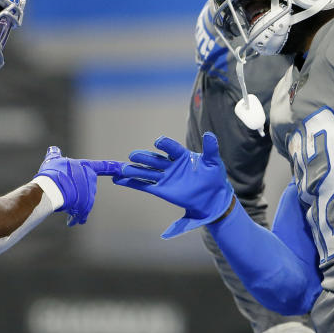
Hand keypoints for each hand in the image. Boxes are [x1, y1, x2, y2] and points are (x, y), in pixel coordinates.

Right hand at [34, 146, 121, 225]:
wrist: (50, 189)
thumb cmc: (51, 172)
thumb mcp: (53, 161)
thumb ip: (55, 155)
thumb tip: (53, 149)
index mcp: (86, 167)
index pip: (106, 166)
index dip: (117, 167)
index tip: (125, 169)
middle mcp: (91, 180)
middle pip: (87, 189)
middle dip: (77, 193)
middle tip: (64, 193)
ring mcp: (89, 194)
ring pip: (83, 203)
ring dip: (74, 207)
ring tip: (63, 206)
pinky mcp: (85, 207)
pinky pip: (81, 215)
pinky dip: (76, 218)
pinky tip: (71, 221)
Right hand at [113, 132, 234, 238]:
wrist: (213, 198)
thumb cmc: (214, 178)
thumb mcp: (214, 162)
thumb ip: (211, 149)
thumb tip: (209, 134)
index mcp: (182, 156)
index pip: (171, 148)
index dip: (164, 144)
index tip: (158, 142)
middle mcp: (171, 165)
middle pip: (154, 159)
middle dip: (143, 157)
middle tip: (133, 155)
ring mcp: (165, 177)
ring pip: (147, 172)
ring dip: (134, 170)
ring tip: (122, 168)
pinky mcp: (161, 190)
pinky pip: (144, 185)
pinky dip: (131, 183)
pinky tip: (119, 180)